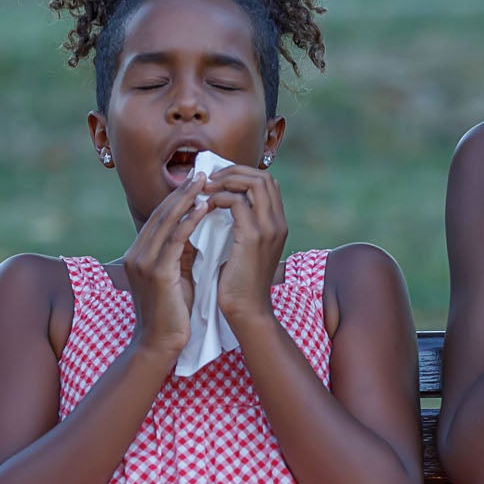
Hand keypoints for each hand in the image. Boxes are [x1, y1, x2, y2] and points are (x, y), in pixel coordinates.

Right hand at [123, 174, 215, 360]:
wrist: (159, 346)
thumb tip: (195, 232)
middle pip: (161, 213)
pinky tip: (204, 208)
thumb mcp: (175, 277)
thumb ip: (180, 254)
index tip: (196, 181)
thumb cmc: (171, 315)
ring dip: (187, 199)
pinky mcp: (157, 272)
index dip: (177, 198)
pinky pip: (176, 239)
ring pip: (167, 221)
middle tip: (202, 171)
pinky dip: (190, 221)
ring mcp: (144, 262)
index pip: (159, 218)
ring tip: (205, 181)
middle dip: (183, 191)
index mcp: (138, 254)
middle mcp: (136, 254)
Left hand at [198, 165, 287, 327]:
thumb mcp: (243, 249)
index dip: (242, 175)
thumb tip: (220, 204)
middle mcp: (278, 222)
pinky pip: (236, 202)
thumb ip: (240, 226)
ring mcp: (269, 228)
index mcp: (277, 224)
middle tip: (209, 179)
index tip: (218, 180)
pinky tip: (205, 207)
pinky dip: (219, 198)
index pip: (267, 183)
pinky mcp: (253, 237)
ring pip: (253, 182)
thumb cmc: (238, 283)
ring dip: (226, 181)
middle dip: (233, 172)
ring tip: (205, 189)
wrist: (246, 311)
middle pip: (263, 176)